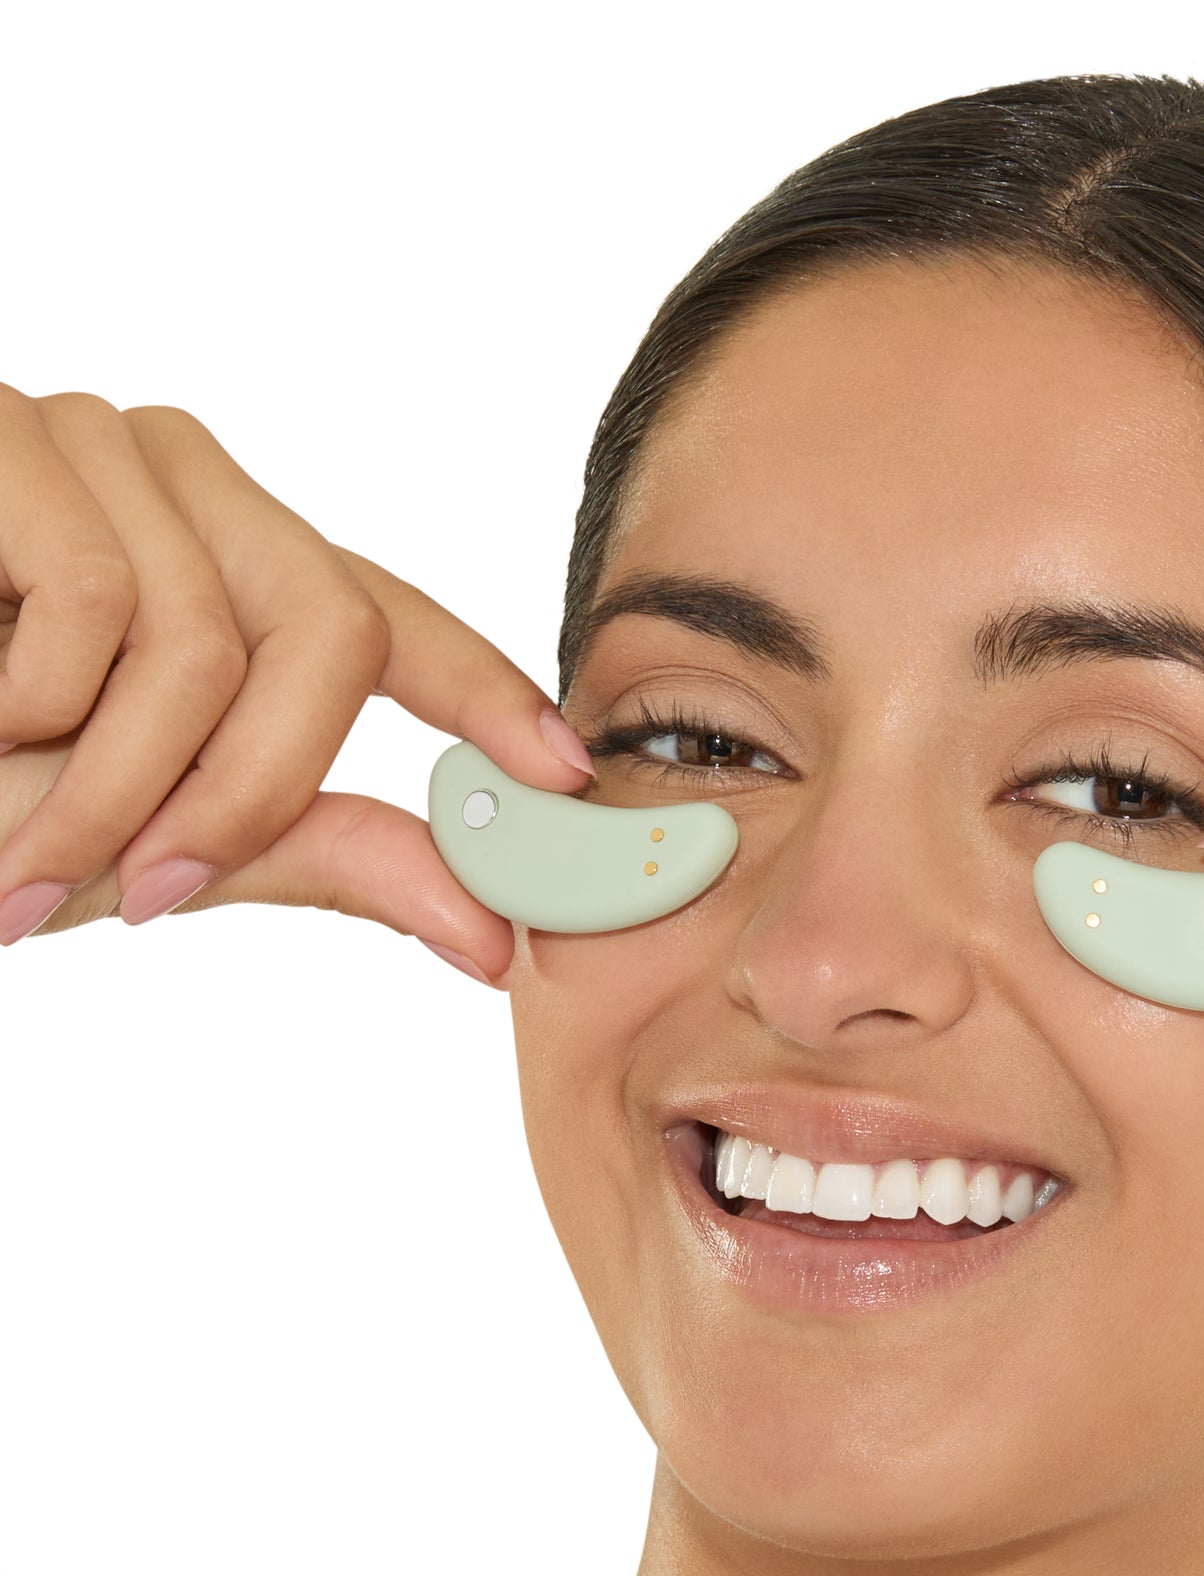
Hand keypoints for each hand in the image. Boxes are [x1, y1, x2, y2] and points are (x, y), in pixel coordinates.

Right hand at [0, 386, 596, 980]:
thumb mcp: (153, 826)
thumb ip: (320, 845)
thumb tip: (494, 930)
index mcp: (221, 564)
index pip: (389, 612)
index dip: (487, 688)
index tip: (568, 773)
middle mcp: (174, 484)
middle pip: (335, 630)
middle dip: (253, 790)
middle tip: (151, 897)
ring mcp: (86, 444)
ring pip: (216, 638)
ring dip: (119, 784)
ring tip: (19, 849)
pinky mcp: (4, 438)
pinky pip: (102, 609)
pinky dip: (34, 714)